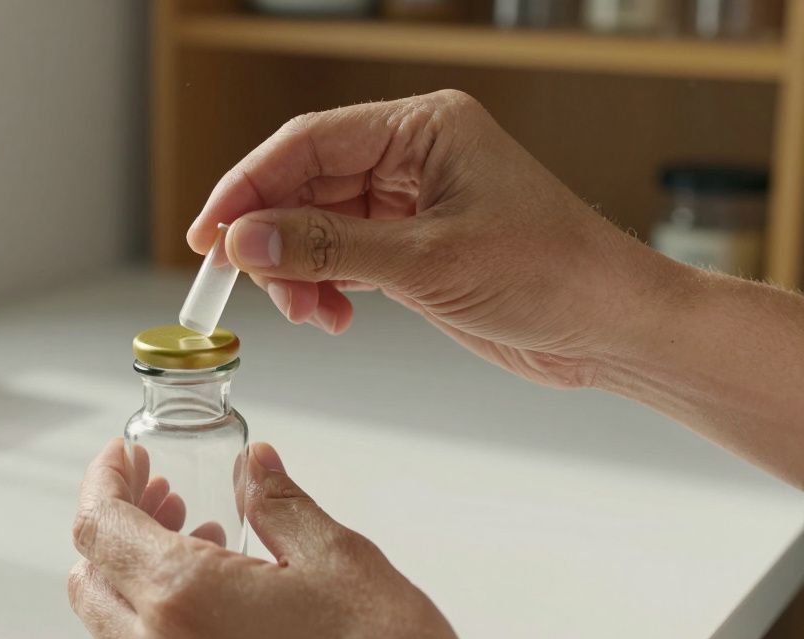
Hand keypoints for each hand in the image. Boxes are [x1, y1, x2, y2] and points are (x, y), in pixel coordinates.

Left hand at [68, 439, 527, 638]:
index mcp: (184, 599)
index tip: (125, 458)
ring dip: (137, 574)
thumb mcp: (336, 557)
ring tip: (202, 538)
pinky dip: (162, 623)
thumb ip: (278, 503)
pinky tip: (223, 602)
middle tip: (163, 494)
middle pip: (90, 577)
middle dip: (114, 526)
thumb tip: (254, 467)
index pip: (99, 526)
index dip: (104, 481)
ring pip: (114, 626)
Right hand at [188, 89, 679, 389]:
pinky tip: (331, 316)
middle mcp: (412, 156)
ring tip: (306, 312)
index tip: (209, 233)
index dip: (249, 187)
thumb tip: (248, 240)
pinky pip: (342, 257)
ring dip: (298, 271)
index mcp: (423, 128)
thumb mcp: (429, 262)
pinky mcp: (412, 247)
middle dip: (272, 238)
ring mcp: (410, 202)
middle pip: (306, 184)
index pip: (309, 142)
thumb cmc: (553, 274)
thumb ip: (330, 249)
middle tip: (245, 283)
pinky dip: (324, 287)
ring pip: (317, 226)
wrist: (611, 327)